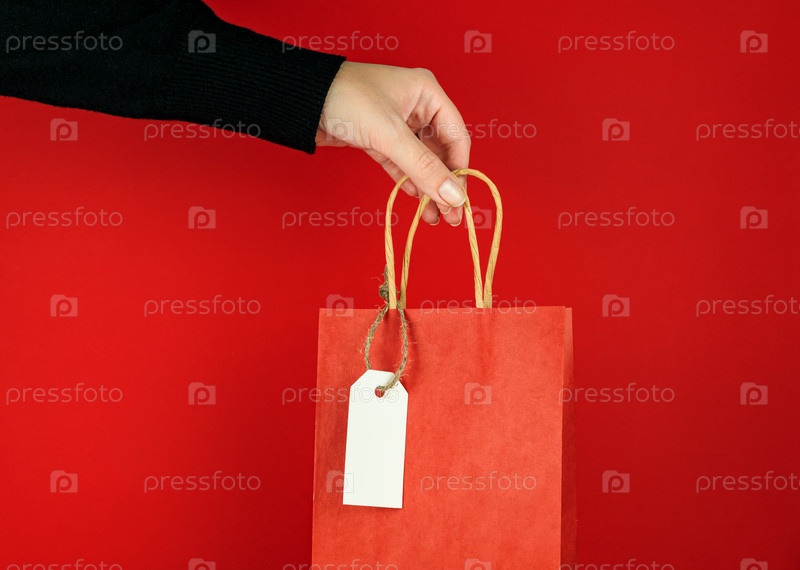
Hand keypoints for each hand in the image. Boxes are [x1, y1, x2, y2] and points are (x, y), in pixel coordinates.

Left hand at [316, 62, 469, 225]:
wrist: (299, 100)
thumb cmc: (346, 99)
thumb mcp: (389, 135)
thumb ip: (423, 167)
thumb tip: (453, 196)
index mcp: (427, 93)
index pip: (456, 137)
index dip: (459, 170)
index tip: (458, 200)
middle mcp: (416, 107)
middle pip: (441, 152)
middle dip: (445, 183)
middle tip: (451, 215)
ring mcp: (397, 124)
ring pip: (421, 161)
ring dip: (427, 187)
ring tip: (433, 215)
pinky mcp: (378, 139)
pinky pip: (401, 163)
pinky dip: (408, 180)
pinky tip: (415, 198)